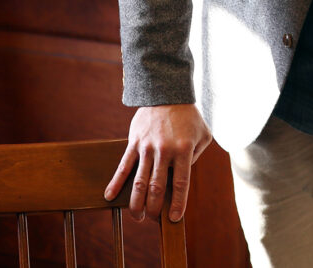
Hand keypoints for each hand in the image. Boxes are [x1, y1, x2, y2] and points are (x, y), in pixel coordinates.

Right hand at [105, 104, 212, 221]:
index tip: (173, 218)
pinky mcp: (134, 142)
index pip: (180, 183)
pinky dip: (116, 183)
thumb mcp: (203, 135)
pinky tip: (109, 196)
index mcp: (184, 150)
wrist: (167, 93)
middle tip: (151, 220)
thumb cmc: (189, 117)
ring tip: (137, 217)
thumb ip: (196, 157)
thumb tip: (182, 177)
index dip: (177, 203)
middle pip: (157, 187)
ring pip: (139, 181)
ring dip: (136, 202)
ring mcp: (147, 147)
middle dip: (153, 208)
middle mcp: (165, 150)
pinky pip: (124, 166)